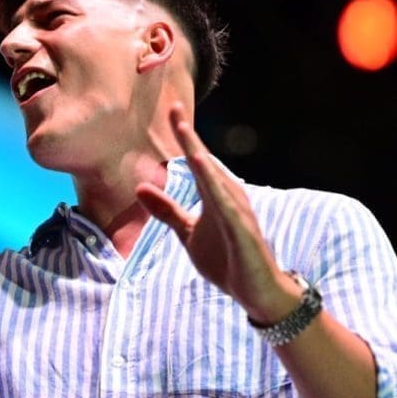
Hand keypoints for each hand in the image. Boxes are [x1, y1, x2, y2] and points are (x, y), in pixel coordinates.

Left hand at [135, 104, 299, 323]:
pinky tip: (202, 170)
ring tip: (182, 129)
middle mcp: (228, 195)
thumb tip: (141, 186)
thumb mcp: (189, 233)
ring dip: (199, 153)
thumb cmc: (227, 259)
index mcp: (214, 194)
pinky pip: (226, 203)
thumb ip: (168, 211)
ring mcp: (237, 210)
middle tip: (172, 106)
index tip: (170, 108)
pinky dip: (214, 185)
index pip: (196, 159)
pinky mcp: (242, 229)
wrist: (255, 291)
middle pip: (205, 159)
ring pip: (215, 177)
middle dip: (189, 134)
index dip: (184, 134)